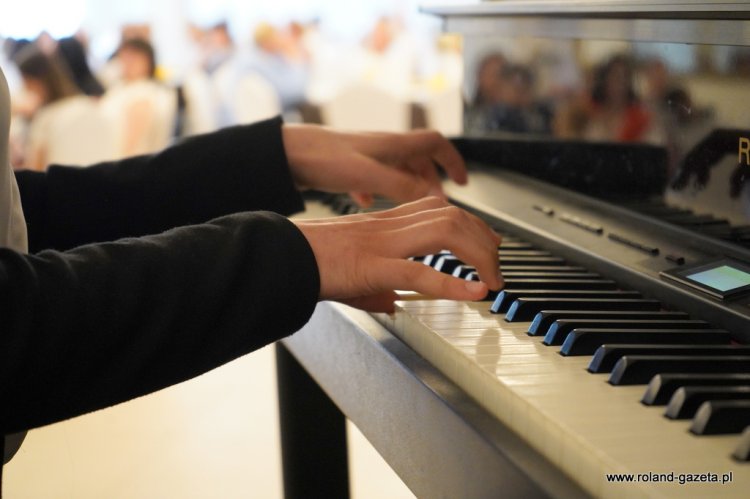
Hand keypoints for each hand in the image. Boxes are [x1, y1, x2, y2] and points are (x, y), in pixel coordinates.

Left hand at [282, 124, 466, 206]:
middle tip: (438, 204)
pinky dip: (378, 191)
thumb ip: (401, 185)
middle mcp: (382, 148)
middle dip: (433, 181)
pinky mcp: (348, 168)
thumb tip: (432, 198)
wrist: (286, 153)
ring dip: (407, 188)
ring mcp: (365, 157)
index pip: (435, 145)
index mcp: (393, 146)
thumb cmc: (322, 158)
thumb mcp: (367, 175)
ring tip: (410, 209)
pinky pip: (372, 178)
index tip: (463, 181)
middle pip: (419, 160)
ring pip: (396, 170)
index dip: (452, 161)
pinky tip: (368, 205)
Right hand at [295, 197, 502, 312]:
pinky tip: (474, 293)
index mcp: (384, 223)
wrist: (280, 256)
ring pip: (445, 232)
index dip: (472, 224)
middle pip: (452, 216)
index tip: (488, 244)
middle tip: (498, 267)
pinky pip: (419, 270)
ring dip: (478, 256)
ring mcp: (382, 243)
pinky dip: (453, 283)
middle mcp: (388, 226)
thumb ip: (379, 284)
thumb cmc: (309, 261)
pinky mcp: (372, 266)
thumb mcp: (354, 270)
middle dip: (485, 239)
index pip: (439, 210)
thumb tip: (395, 304)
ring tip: (492, 281)